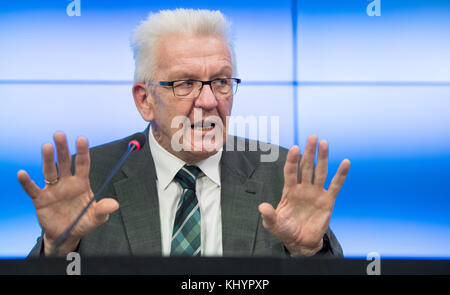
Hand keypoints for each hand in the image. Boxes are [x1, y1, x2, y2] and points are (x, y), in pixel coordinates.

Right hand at [17, 132, 118, 255]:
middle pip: (64, 162)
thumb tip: (114, 205)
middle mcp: (67, 182)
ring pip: (50, 171)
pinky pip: (33, 189)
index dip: (83, 152)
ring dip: (48, 159)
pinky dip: (27, 182)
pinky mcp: (41, 199)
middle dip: (62, 149)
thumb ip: (103, 210)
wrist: (67, 236)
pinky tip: (22, 173)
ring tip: (46, 146)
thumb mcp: (96, 218)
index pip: (83, 164)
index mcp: (81, 183)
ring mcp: (53, 189)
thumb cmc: (83, 222)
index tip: (82, 139)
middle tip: (59, 134)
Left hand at [258, 135, 349, 255]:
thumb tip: (262, 207)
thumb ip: (268, 215)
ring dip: (322, 158)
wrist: (301, 242)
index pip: (291, 172)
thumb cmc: (285, 230)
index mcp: (289, 191)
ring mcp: (316, 193)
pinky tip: (345, 162)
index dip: (292, 160)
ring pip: (320, 172)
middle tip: (312, 137)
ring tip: (324, 143)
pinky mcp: (328, 200)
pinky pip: (335, 185)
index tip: (294, 148)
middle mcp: (303, 188)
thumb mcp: (273, 224)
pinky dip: (341, 174)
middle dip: (309, 152)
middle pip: (306, 166)